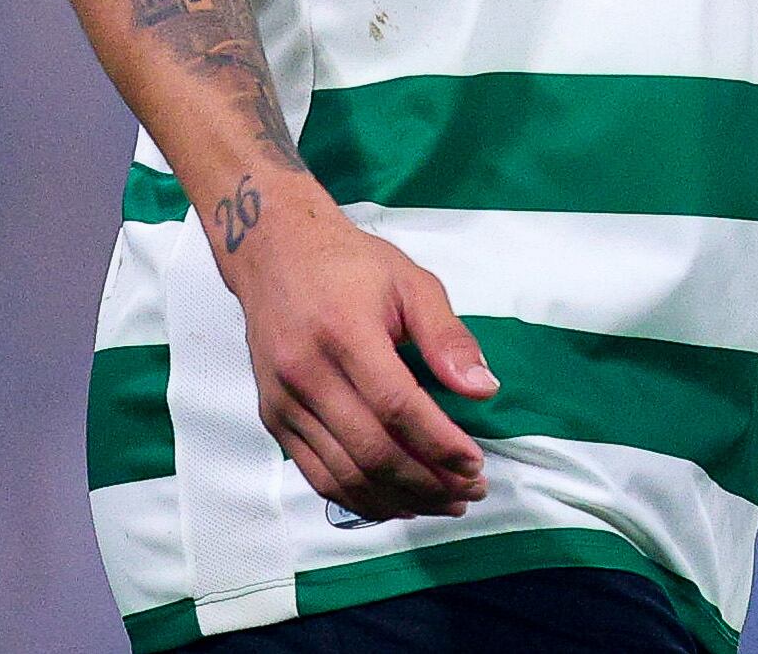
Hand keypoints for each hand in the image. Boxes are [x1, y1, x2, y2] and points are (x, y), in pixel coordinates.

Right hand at [226, 193, 501, 518]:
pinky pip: (317, 475)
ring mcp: (284, 403)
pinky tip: (398, 501)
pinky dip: (361, 499)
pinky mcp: (273, 420)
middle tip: (471, 491)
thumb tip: (483, 389)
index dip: (439, 443)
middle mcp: (306, 375)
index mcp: (345, 333)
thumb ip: (447, 336)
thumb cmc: (352, 266)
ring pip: (343, 475)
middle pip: (370, 451)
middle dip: (427, 482)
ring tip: (445, 503)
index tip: (477, 462)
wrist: (275, 255)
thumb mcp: (412, 282)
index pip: (396, 407)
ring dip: (399, 499)